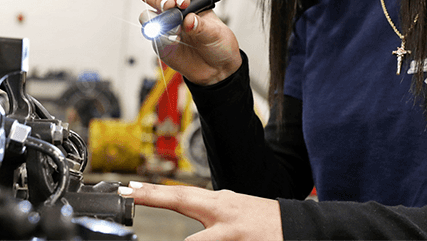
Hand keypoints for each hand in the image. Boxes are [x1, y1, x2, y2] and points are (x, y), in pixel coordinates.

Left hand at [119, 181, 282, 240]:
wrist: (300, 228)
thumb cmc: (263, 220)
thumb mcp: (235, 209)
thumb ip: (211, 211)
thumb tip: (185, 204)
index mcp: (219, 204)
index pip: (179, 195)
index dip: (151, 193)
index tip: (127, 190)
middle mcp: (224, 216)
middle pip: (185, 210)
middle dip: (157, 199)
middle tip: (131, 195)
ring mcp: (234, 236)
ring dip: (195, 239)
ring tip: (196, 224)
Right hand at [138, 0, 241, 85]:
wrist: (216, 69)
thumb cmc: (218, 45)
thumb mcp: (216, 33)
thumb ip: (202, 26)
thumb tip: (189, 20)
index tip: (184, 3)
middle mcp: (174, 9)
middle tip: (168, 7)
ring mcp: (165, 25)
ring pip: (146, 15)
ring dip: (157, 20)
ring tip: (175, 31)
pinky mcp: (160, 41)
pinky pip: (151, 36)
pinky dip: (160, 38)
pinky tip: (175, 42)